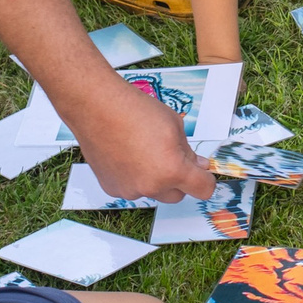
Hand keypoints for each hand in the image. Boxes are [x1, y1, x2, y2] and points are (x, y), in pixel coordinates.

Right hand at [71, 87, 214, 203]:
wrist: (97, 107)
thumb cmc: (135, 110)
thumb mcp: (174, 125)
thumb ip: (188, 151)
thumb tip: (197, 165)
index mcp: (173, 170)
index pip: (203, 190)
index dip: (205, 179)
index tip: (202, 172)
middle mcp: (152, 186)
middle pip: (178, 195)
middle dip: (179, 179)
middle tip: (171, 156)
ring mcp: (130, 190)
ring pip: (154, 192)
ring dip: (155, 179)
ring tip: (143, 151)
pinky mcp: (112, 189)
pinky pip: (132, 188)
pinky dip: (134, 178)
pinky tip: (127, 155)